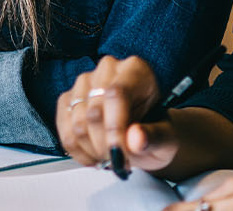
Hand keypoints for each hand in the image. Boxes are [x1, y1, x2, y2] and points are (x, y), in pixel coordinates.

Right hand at [58, 55, 173, 171]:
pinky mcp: (68, 100)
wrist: (143, 134)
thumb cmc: (156, 131)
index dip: (114, 128)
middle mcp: (107, 70)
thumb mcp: (167, 137)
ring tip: (110, 158)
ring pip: (77, 125)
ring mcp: (84, 84)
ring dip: (93, 151)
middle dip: (105, 146)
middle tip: (120, 162)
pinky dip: (78, 152)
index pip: (116, 95)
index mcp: (135, 70)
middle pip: (93, 112)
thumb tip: (136, 139)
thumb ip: (155, 137)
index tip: (120, 154)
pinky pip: (65, 130)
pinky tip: (94, 156)